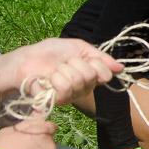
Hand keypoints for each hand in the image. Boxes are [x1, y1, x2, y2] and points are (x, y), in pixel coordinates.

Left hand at [1, 38, 122, 107]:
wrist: (27, 59)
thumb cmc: (51, 52)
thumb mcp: (79, 47)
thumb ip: (100, 57)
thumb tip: (121, 67)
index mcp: (90, 75)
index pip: (105, 75)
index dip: (96, 65)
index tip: (85, 58)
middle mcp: (83, 88)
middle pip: (91, 76)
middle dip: (76, 63)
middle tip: (65, 63)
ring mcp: (71, 96)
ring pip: (79, 81)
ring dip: (64, 70)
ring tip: (55, 70)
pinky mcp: (58, 101)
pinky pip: (66, 88)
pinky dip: (56, 77)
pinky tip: (48, 79)